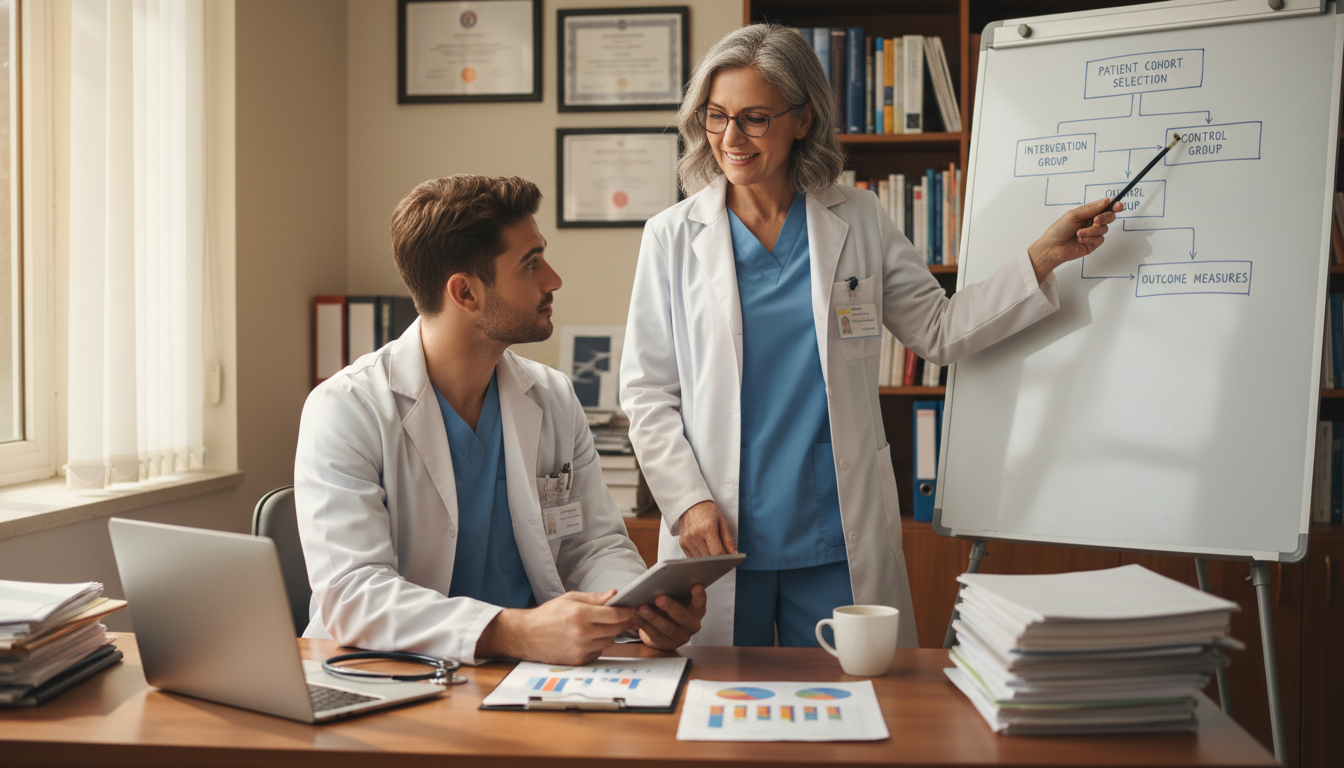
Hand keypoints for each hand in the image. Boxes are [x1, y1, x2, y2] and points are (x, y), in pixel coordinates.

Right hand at [476, 590, 635, 664]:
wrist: (526, 636)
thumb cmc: (547, 615)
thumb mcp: (569, 599)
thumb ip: (594, 598)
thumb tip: (615, 594)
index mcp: (580, 614)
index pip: (615, 615)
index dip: (628, 612)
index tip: (633, 609)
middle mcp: (582, 633)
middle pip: (616, 629)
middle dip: (622, 622)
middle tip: (623, 617)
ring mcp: (580, 649)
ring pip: (610, 642)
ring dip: (609, 635)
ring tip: (597, 627)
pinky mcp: (578, 661)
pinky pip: (598, 652)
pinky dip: (597, 646)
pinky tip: (586, 639)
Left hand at [633, 584, 706, 649]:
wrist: (663, 628)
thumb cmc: (670, 608)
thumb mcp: (674, 598)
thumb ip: (671, 591)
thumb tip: (657, 583)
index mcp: (696, 610)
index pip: (700, 602)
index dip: (699, 595)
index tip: (695, 585)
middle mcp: (692, 624)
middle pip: (683, 616)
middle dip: (670, 606)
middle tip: (659, 598)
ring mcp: (681, 636)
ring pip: (667, 628)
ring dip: (653, 617)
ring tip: (641, 608)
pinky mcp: (667, 644)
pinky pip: (656, 636)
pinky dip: (645, 626)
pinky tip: (638, 617)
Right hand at [677, 501, 736, 557]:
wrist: (691, 504)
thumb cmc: (709, 512)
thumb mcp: (723, 522)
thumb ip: (728, 540)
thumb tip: (734, 555)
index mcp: (707, 529)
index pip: (717, 552)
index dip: (725, 559)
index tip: (729, 560)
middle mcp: (695, 535)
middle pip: (708, 558)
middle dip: (717, 561)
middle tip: (723, 560)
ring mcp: (687, 540)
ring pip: (700, 560)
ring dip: (707, 561)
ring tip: (713, 557)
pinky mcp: (682, 543)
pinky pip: (692, 558)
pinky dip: (699, 559)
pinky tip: (704, 554)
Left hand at [1026, 197, 1121, 282]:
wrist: (1052, 248)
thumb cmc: (1059, 230)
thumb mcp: (1073, 215)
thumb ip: (1091, 209)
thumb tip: (1107, 201)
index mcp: (1087, 212)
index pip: (1104, 206)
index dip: (1113, 205)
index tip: (1118, 205)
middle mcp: (1092, 222)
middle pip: (1109, 216)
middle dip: (1105, 217)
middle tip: (1096, 220)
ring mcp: (1093, 233)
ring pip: (1104, 228)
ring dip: (1091, 230)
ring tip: (1078, 233)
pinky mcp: (1093, 244)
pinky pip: (1100, 239)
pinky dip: (1090, 238)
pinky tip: (1080, 239)